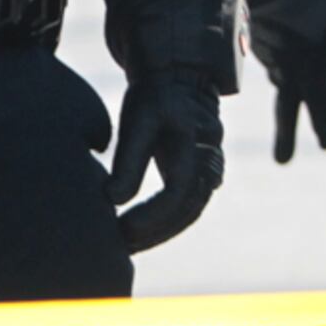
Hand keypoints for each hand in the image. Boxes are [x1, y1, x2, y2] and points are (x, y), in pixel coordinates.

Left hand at [111, 68, 226, 250]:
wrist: (180, 81)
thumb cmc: (154, 98)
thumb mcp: (137, 120)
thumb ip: (128, 160)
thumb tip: (113, 199)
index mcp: (195, 139)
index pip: (178, 190)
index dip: (152, 215)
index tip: (123, 228)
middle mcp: (210, 156)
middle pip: (188, 207)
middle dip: (155, 231)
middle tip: (121, 244)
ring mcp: (212, 167)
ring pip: (190, 211)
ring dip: (161, 232)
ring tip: (127, 243)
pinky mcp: (204, 175)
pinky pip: (190, 206)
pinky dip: (166, 223)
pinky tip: (140, 233)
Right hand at [245, 0, 325, 164]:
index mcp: (309, 65)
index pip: (318, 103)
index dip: (322, 125)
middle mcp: (288, 69)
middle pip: (287, 109)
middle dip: (286, 136)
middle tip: (283, 163)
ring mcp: (272, 60)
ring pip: (281, 90)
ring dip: (283, 113)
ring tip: (281, 128)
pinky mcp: (261, 48)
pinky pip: (274, 71)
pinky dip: (281, 80)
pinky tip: (282, 83)